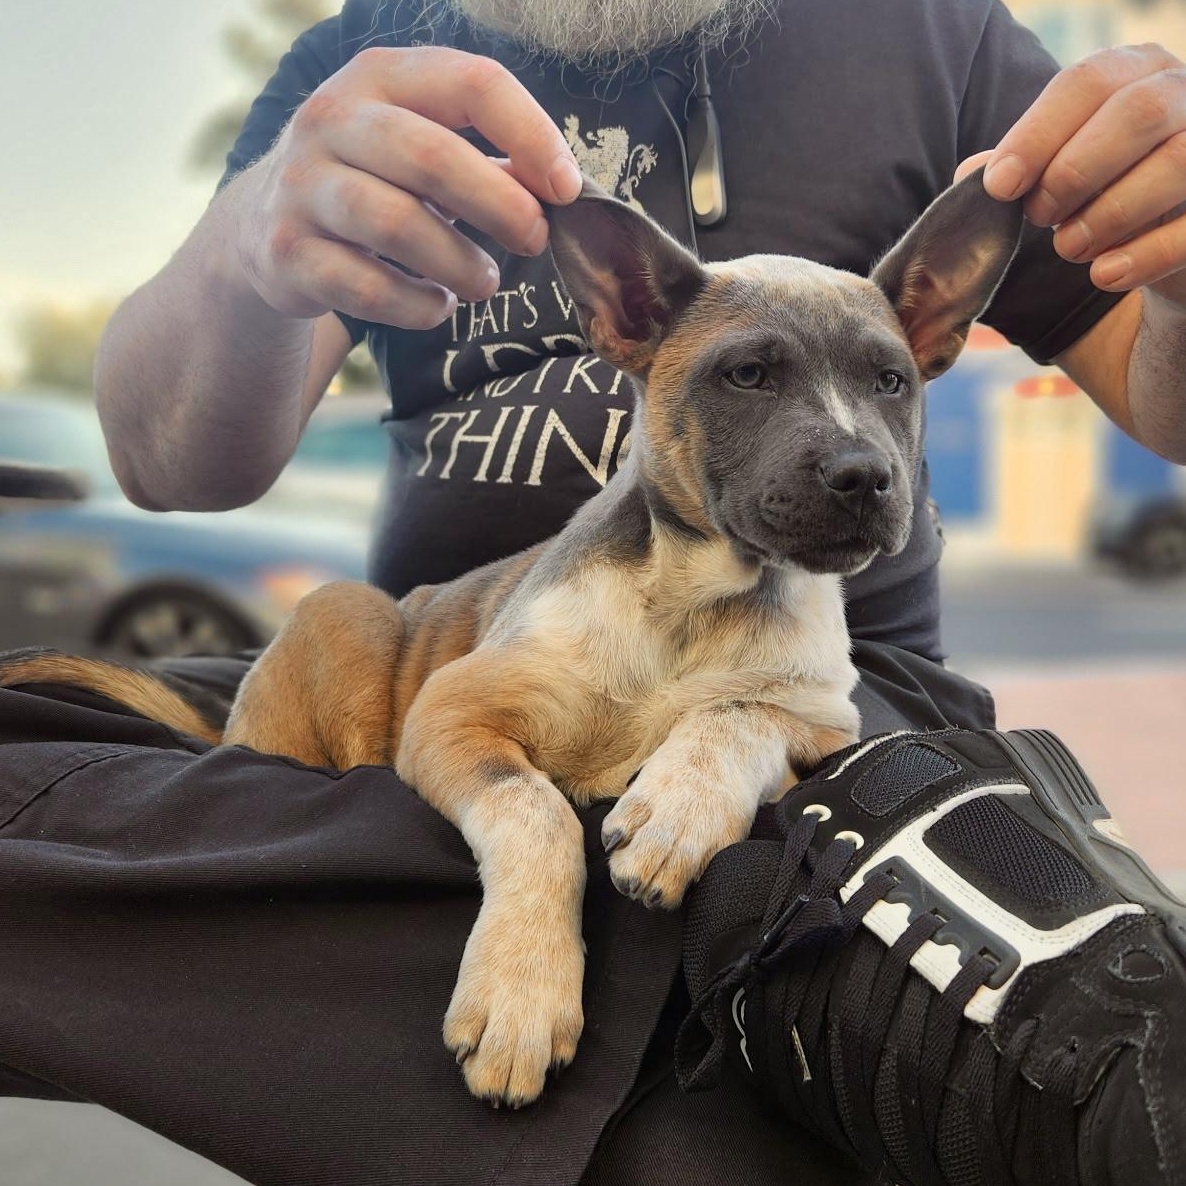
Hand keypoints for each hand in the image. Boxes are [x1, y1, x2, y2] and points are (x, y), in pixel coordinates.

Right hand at [232, 46, 582, 328]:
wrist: (263, 225)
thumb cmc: (373, 181)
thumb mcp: (424, 146)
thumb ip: (492, 158)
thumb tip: (563, 187)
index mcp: (383, 77)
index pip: (472, 82)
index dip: (531, 135)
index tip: (567, 189)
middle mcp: (332, 119)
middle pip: (432, 157)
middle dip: (500, 205)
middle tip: (534, 240)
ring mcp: (302, 185)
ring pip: (396, 225)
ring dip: (459, 264)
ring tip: (484, 283)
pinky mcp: (287, 252)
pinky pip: (365, 287)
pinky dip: (416, 306)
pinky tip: (437, 306)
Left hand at [957, 44, 1185, 305]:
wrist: (1162, 242)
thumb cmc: (1100, 194)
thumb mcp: (1058, 174)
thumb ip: (1021, 168)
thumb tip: (971, 173)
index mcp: (1136, 73)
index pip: (1086, 82)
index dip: (1037, 134)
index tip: (1000, 188)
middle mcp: (1185, 94)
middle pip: (1138, 111)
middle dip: (1074, 170)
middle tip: (1040, 217)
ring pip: (1175, 162)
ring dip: (1107, 214)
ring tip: (1068, 248)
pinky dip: (1144, 255)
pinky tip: (1105, 275)